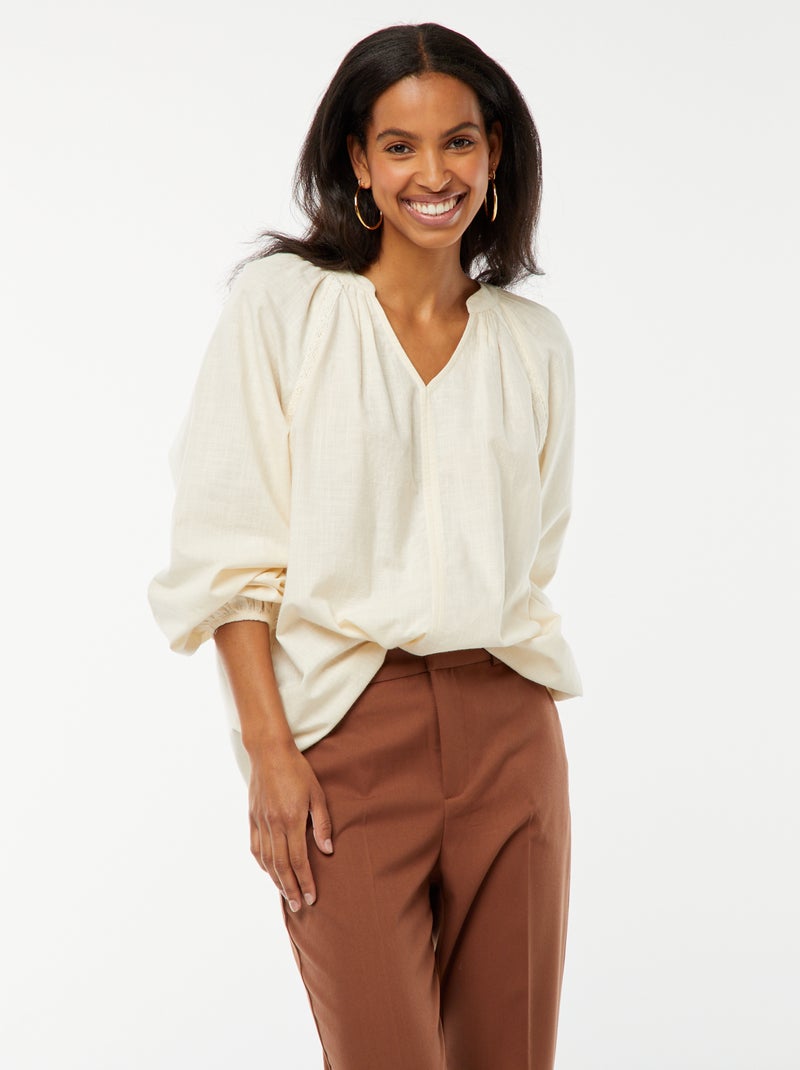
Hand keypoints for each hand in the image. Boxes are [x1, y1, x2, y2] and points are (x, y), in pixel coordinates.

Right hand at [247, 738, 333, 911]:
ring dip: (277, 880)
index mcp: (292, 819)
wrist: (269, 752)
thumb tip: (327, 850)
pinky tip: (269, 871)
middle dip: (291, 889)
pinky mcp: (252, 818)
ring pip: (267, 860)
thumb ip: (322, 823)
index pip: (299, 860)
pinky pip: (256, 848)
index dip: (306, 881)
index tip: (312, 897)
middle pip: (282, 866)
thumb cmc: (298, 770)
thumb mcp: (317, 793)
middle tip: (299, 906)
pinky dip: (263, 863)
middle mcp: (274, 825)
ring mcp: (261, 822)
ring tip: (286, 895)